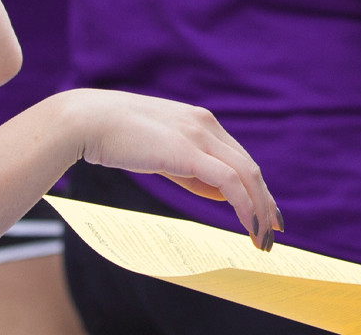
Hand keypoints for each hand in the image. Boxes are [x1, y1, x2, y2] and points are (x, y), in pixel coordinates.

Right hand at [55, 90, 282, 248]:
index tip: (264, 213)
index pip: (239, 158)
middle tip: (274, 231)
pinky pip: (230, 182)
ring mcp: (199, 136)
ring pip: (246, 175)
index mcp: (199, 122)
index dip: (255, 187)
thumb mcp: (161, 153)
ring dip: (260, 209)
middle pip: (249, 168)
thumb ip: (192, 171)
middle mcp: (205, 125)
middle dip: (265, 202)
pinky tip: (250, 226)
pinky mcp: (189, 152)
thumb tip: (223, 193)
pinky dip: (246, 205)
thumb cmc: (115, 137)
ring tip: (263, 239)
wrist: (87, 121)